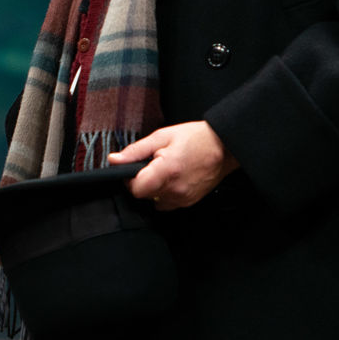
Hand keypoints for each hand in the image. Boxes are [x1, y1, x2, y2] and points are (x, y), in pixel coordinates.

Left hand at [110, 120, 237, 209]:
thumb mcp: (162, 136)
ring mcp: (183, 198)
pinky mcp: (189, 202)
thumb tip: (114, 160)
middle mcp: (175, 189)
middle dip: (143, 181)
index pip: (135, 189)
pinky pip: (168, 202)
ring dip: (154, 188)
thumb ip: (135, 151)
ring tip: (165, 171)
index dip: (129, 179)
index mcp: (166, 171)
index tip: (134, 169)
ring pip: (155, 200)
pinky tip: (174, 178)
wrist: (224, 147)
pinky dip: (166, 192)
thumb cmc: (196, 139)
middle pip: (144, 195)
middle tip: (153, 165)